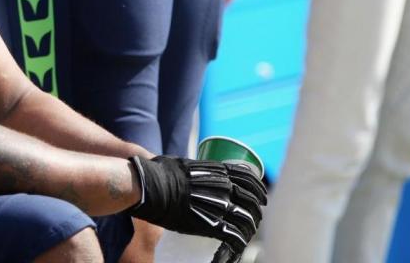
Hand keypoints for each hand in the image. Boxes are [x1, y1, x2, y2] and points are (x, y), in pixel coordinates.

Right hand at [128, 155, 266, 262]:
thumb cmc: (158, 172)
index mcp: (216, 171)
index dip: (258, 188)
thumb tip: (188, 170)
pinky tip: (240, 245)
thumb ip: (191, 168)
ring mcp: (216, 205)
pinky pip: (233, 234)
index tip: (261, 195)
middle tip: (256, 216)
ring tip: (248, 232)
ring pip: (245, 219)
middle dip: (256, 210)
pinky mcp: (208, 223)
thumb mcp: (181, 164)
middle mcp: (221, 187)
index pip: (248, 178)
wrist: (147, 185)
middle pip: (250, 200)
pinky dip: (239, 241)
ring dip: (250, 227)